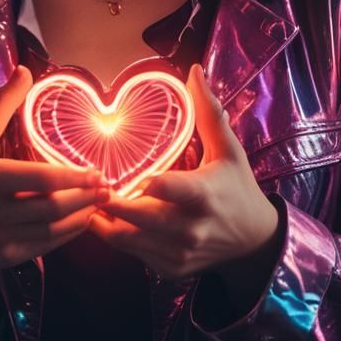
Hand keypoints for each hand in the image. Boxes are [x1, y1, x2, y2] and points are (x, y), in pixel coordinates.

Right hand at [0, 64, 111, 273]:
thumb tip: (23, 70)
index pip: (42, 180)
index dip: (74, 177)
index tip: (96, 171)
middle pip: (53, 207)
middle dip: (85, 197)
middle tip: (107, 187)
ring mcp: (0, 238)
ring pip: (52, 229)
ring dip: (82, 216)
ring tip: (100, 202)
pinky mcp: (5, 258)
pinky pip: (45, 246)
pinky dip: (68, 235)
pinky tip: (81, 220)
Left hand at [87, 63, 280, 285]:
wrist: (253, 243)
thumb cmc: (237, 187)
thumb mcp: (229, 150)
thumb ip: (208, 112)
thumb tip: (193, 71)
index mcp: (204, 196)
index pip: (169, 190)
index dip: (145, 181)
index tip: (125, 170)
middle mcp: (190, 229)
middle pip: (136, 216)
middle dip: (109, 198)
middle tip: (87, 179)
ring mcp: (178, 253)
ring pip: (126, 238)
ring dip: (103, 218)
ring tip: (86, 195)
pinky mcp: (169, 269)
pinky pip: (131, 252)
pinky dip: (114, 234)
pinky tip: (103, 215)